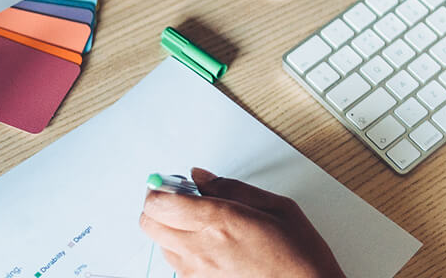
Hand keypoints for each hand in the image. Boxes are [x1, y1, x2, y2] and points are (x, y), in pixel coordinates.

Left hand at [139, 168, 346, 277]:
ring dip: (170, 227)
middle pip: (149, 223)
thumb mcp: (274, 205)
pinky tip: (209, 241)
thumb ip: (230, 188)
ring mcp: (197, 271)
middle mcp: (201, 249)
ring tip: (202, 221)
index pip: (159, 203)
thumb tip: (199, 177)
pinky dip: (182, 247)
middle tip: (181, 197)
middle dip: (159, 206)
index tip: (175, 182)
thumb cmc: (296, 251)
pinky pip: (175, 261)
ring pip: (159, 242)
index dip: (160, 188)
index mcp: (219, 222)